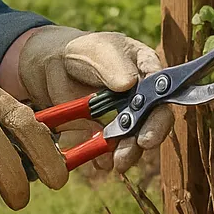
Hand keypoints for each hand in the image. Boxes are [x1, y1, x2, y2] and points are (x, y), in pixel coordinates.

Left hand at [16, 27, 173, 171]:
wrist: (52, 68)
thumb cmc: (81, 52)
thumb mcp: (96, 51)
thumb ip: (112, 66)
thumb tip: (129, 84)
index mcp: (145, 67)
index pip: (161, 85)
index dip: (161, 100)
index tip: (154, 112)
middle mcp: (142, 96)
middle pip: (154, 117)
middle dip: (151, 132)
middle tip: (144, 143)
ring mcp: (125, 118)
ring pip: (134, 139)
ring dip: (130, 151)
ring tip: (120, 161)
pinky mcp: (107, 135)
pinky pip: (109, 151)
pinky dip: (105, 158)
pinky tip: (101, 162)